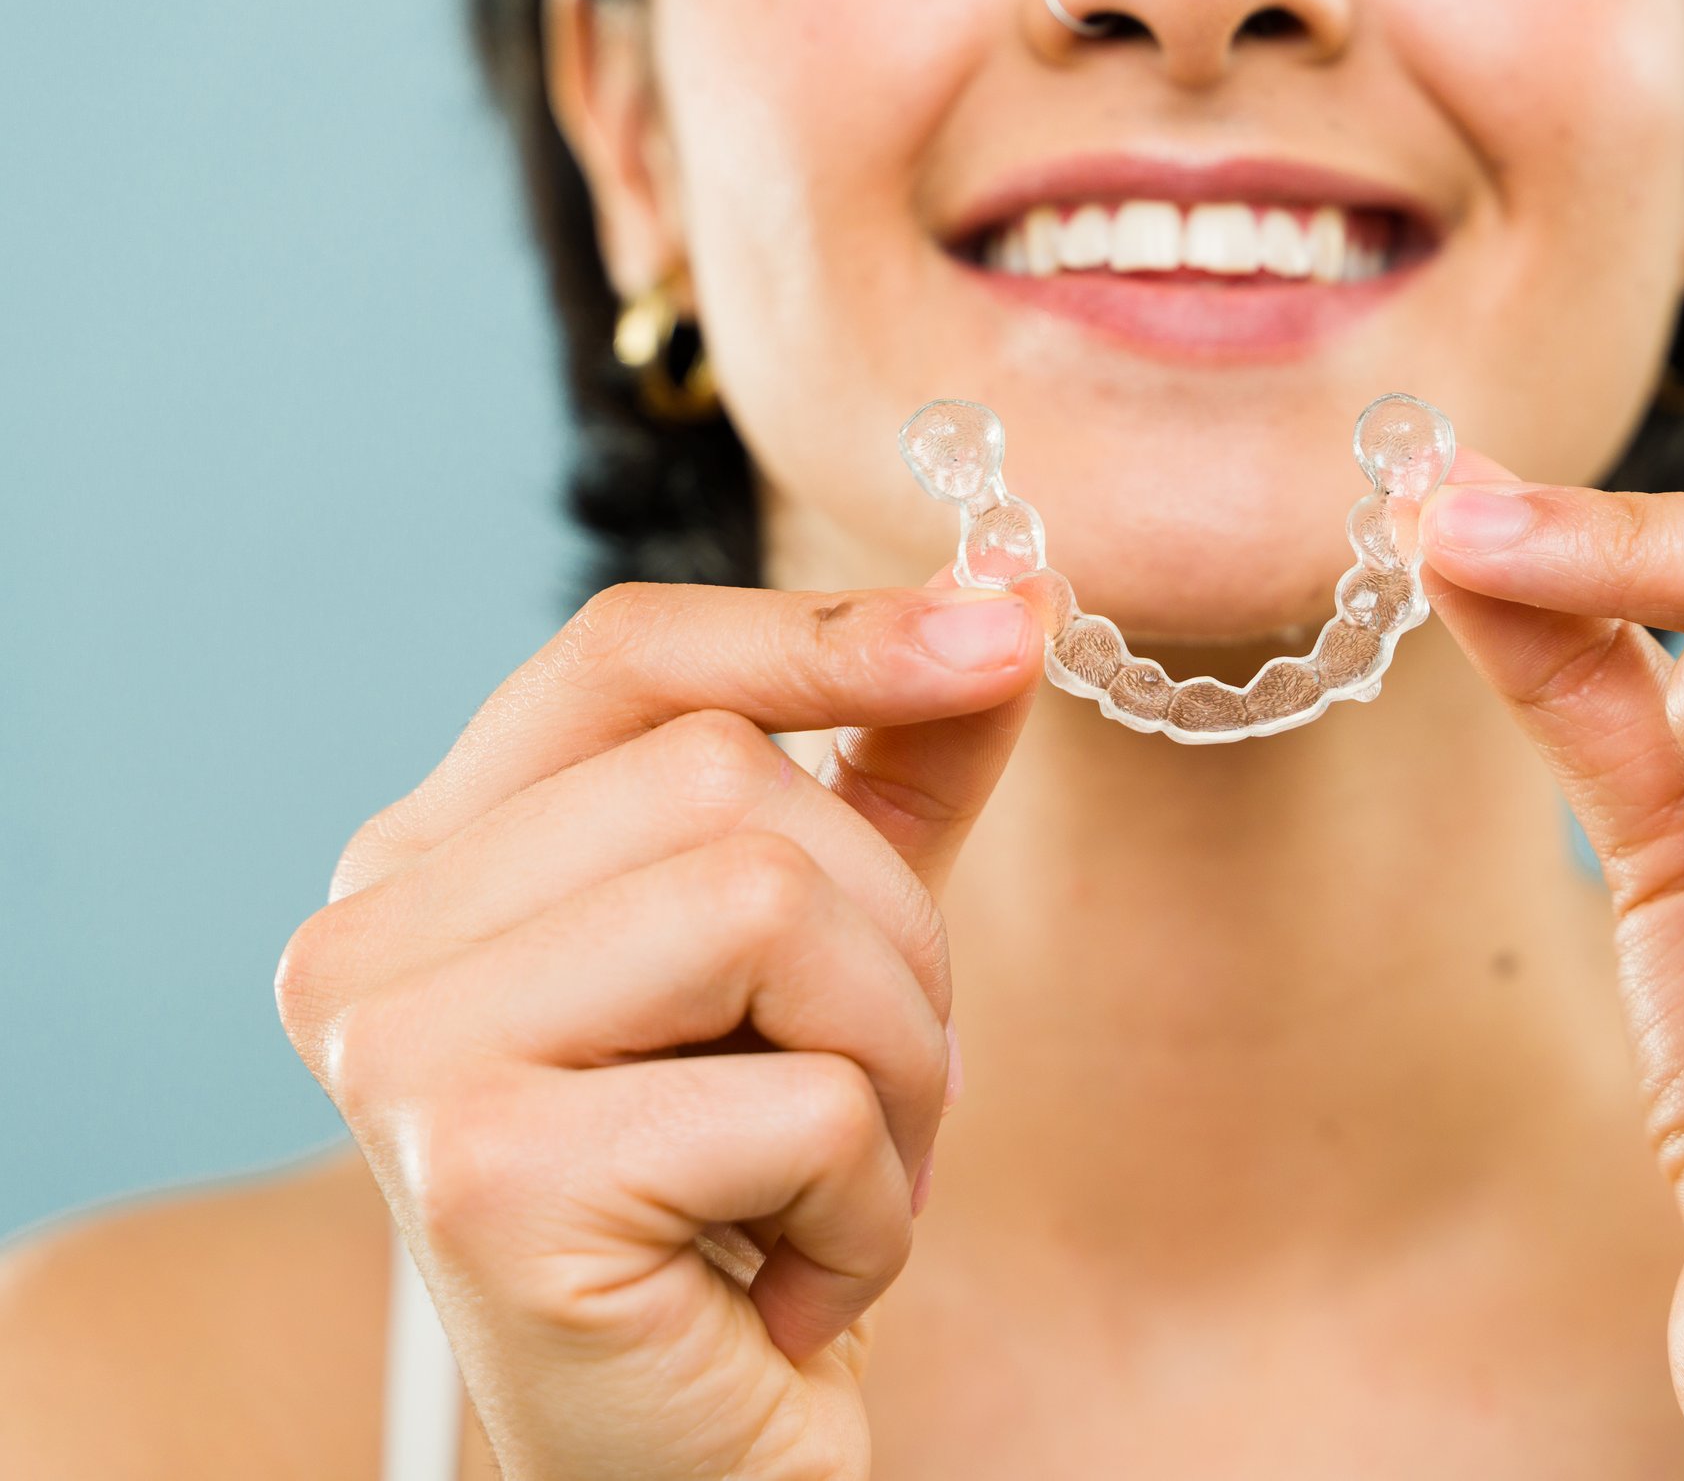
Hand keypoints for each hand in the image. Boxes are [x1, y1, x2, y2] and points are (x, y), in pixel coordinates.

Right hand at [277, 580, 1041, 1480]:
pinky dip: (870, 1207)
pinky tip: (791, 1285)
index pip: (626, 655)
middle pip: (731, 783)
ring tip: (837, 1184)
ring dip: (894, 1071)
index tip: (1008, 628)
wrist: (685, 1453)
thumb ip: (890, 772)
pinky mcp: (487, 1181)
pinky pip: (802, 1103)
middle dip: (890, 944)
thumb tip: (1008, 597)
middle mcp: (368, 939)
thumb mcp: (827, 951)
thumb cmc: (746, 1196)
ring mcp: (403, 1056)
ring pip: (769, 907)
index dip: (827, 631)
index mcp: (429, 859)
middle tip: (876, 1094)